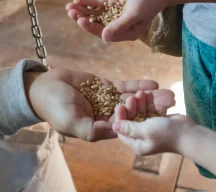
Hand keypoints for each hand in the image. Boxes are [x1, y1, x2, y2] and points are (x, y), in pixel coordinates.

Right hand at [26, 69, 174, 141]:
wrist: (43, 87)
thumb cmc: (54, 107)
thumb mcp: (71, 121)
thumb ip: (91, 129)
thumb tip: (114, 132)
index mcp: (100, 128)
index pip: (126, 127)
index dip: (143, 123)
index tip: (161, 119)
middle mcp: (106, 116)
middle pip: (134, 112)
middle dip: (152, 108)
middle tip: (172, 102)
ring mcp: (106, 100)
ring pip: (132, 99)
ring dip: (149, 96)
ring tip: (168, 92)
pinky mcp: (104, 86)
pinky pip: (123, 87)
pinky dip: (137, 85)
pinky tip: (152, 83)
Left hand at [66, 0, 168, 41]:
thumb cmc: (149, 1)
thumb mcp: (134, 14)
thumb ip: (119, 25)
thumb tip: (104, 37)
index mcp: (126, 33)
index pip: (104, 32)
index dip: (90, 27)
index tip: (80, 19)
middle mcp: (121, 27)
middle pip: (97, 24)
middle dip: (83, 18)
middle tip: (70, 12)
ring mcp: (117, 16)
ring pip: (96, 15)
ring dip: (83, 11)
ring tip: (69, 6)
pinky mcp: (116, 5)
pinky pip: (99, 7)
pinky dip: (89, 4)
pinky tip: (78, 0)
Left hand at [113, 93, 195, 155]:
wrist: (189, 134)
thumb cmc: (166, 134)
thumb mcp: (145, 130)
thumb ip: (129, 128)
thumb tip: (113, 127)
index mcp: (136, 144)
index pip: (122, 131)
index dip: (120, 118)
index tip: (119, 105)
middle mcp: (141, 137)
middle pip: (131, 120)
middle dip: (131, 108)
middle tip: (132, 96)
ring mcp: (150, 129)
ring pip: (140, 113)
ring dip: (140, 103)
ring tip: (142, 92)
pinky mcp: (158, 121)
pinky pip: (149, 111)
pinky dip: (148, 103)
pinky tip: (148, 93)